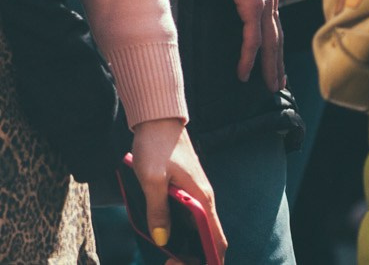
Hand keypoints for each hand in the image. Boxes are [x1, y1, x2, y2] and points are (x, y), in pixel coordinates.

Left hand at [130, 119, 226, 258]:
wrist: (158, 118)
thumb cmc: (155, 145)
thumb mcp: (151, 179)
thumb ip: (157, 210)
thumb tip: (162, 239)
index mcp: (203, 201)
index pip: (216, 242)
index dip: (206, 260)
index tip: (179, 264)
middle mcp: (205, 200)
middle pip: (210, 239)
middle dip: (195, 256)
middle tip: (170, 261)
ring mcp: (197, 194)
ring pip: (200, 228)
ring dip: (189, 243)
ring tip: (167, 250)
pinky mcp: (187, 188)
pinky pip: (191, 216)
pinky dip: (183, 228)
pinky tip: (165, 229)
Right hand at [211, 0, 285, 89]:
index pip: (274, 21)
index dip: (275, 41)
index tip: (275, 57)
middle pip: (277, 37)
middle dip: (277, 62)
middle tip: (278, 82)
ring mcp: (264, 2)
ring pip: (270, 43)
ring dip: (270, 66)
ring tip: (271, 86)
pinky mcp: (253, 5)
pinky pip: (252, 38)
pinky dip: (249, 58)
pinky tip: (245, 73)